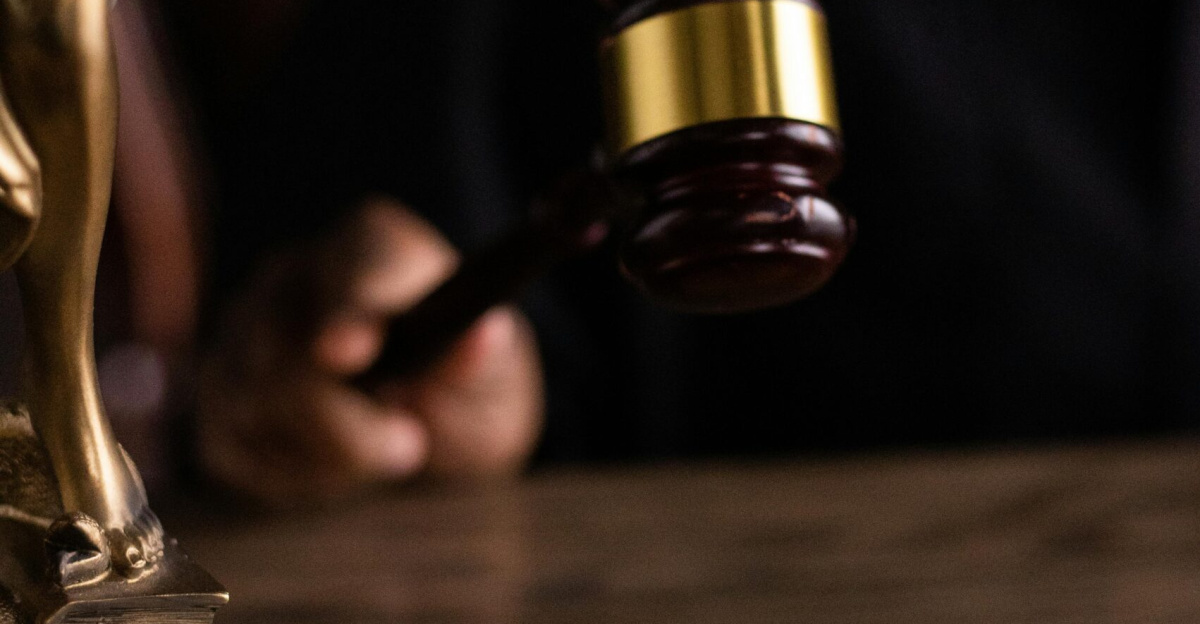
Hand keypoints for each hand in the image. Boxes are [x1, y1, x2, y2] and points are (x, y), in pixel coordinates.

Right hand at [197, 199, 543, 504]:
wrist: (434, 425)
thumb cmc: (466, 386)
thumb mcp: (496, 377)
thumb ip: (484, 356)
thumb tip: (486, 332)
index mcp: (375, 246)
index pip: (354, 266)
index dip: (347, 311)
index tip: (348, 355)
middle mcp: (296, 276)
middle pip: (286, 349)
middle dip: (346, 422)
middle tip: (409, 447)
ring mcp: (245, 330)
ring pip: (253, 403)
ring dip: (327, 454)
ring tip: (387, 452)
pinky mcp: (222, 393)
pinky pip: (234, 444)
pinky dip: (293, 474)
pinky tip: (339, 467)